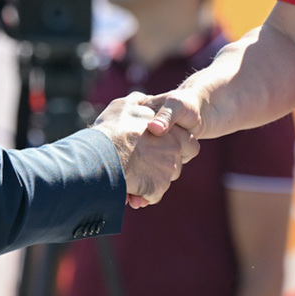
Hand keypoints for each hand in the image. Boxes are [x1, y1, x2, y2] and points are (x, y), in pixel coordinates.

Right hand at [92, 92, 198, 206]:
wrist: (105, 154)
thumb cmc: (112, 128)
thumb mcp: (124, 105)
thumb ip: (138, 102)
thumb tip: (142, 99)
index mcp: (172, 131)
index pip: (189, 144)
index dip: (174, 148)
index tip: (155, 150)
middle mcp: (174, 150)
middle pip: (174, 163)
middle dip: (159, 167)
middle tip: (139, 165)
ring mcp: (168, 170)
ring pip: (162, 180)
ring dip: (149, 181)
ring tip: (130, 177)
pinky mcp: (158, 187)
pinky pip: (153, 195)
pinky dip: (143, 196)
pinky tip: (130, 192)